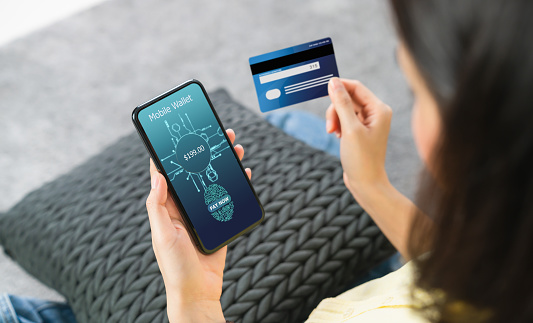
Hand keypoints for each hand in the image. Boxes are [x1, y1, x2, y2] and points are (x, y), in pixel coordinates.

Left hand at [146, 129, 250, 322]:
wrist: (197, 291)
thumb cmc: (175, 266)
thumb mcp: (163, 235)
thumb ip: (158, 206)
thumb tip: (158, 175)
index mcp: (167, 207)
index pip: (166, 173)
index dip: (171, 152)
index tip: (178, 133)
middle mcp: (183, 207)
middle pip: (194, 172)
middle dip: (205, 152)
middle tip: (216, 133)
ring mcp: (202, 213)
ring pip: (212, 181)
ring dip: (223, 164)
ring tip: (234, 148)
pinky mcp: (217, 221)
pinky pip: (227, 198)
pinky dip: (236, 184)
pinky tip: (244, 174)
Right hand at [326, 77, 392, 206]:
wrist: (366, 183)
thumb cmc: (362, 159)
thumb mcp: (350, 129)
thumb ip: (341, 104)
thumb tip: (334, 83)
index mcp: (379, 109)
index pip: (356, 87)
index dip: (339, 87)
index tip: (323, 90)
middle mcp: (376, 113)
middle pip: (349, 98)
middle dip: (335, 109)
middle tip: (330, 126)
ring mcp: (369, 122)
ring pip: (345, 109)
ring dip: (335, 118)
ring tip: (333, 133)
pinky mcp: (360, 130)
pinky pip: (345, 119)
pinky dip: (338, 125)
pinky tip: (337, 136)